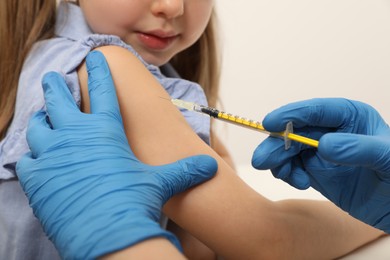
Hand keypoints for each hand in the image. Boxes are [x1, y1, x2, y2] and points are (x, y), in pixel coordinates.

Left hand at [16, 51, 217, 258]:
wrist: (108, 235)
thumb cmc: (135, 203)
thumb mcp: (162, 183)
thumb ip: (184, 170)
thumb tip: (211, 166)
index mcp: (106, 130)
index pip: (102, 90)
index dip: (99, 72)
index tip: (95, 59)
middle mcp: (76, 135)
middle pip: (59, 99)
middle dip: (55, 86)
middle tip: (53, 78)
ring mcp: (53, 154)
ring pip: (39, 127)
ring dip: (42, 121)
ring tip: (44, 118)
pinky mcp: (37, 178)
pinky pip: (28, 160)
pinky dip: (33, 158)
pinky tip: (39, 160)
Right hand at [251, 98, 389, 232]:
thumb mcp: (387, 158)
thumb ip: (358, 149)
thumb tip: (324, 145)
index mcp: (349, 117)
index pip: (315, 110)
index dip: (290, 115)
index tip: (270, 123)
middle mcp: (330, 131)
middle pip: (294, 131)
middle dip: (276, 144)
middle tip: (262, 160)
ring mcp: (320, 151)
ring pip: (287, 149)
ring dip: (278, 161)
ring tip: (287, 177)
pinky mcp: (314, 170)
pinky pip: (291, 167)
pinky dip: (287, 174)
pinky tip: (299, 182)